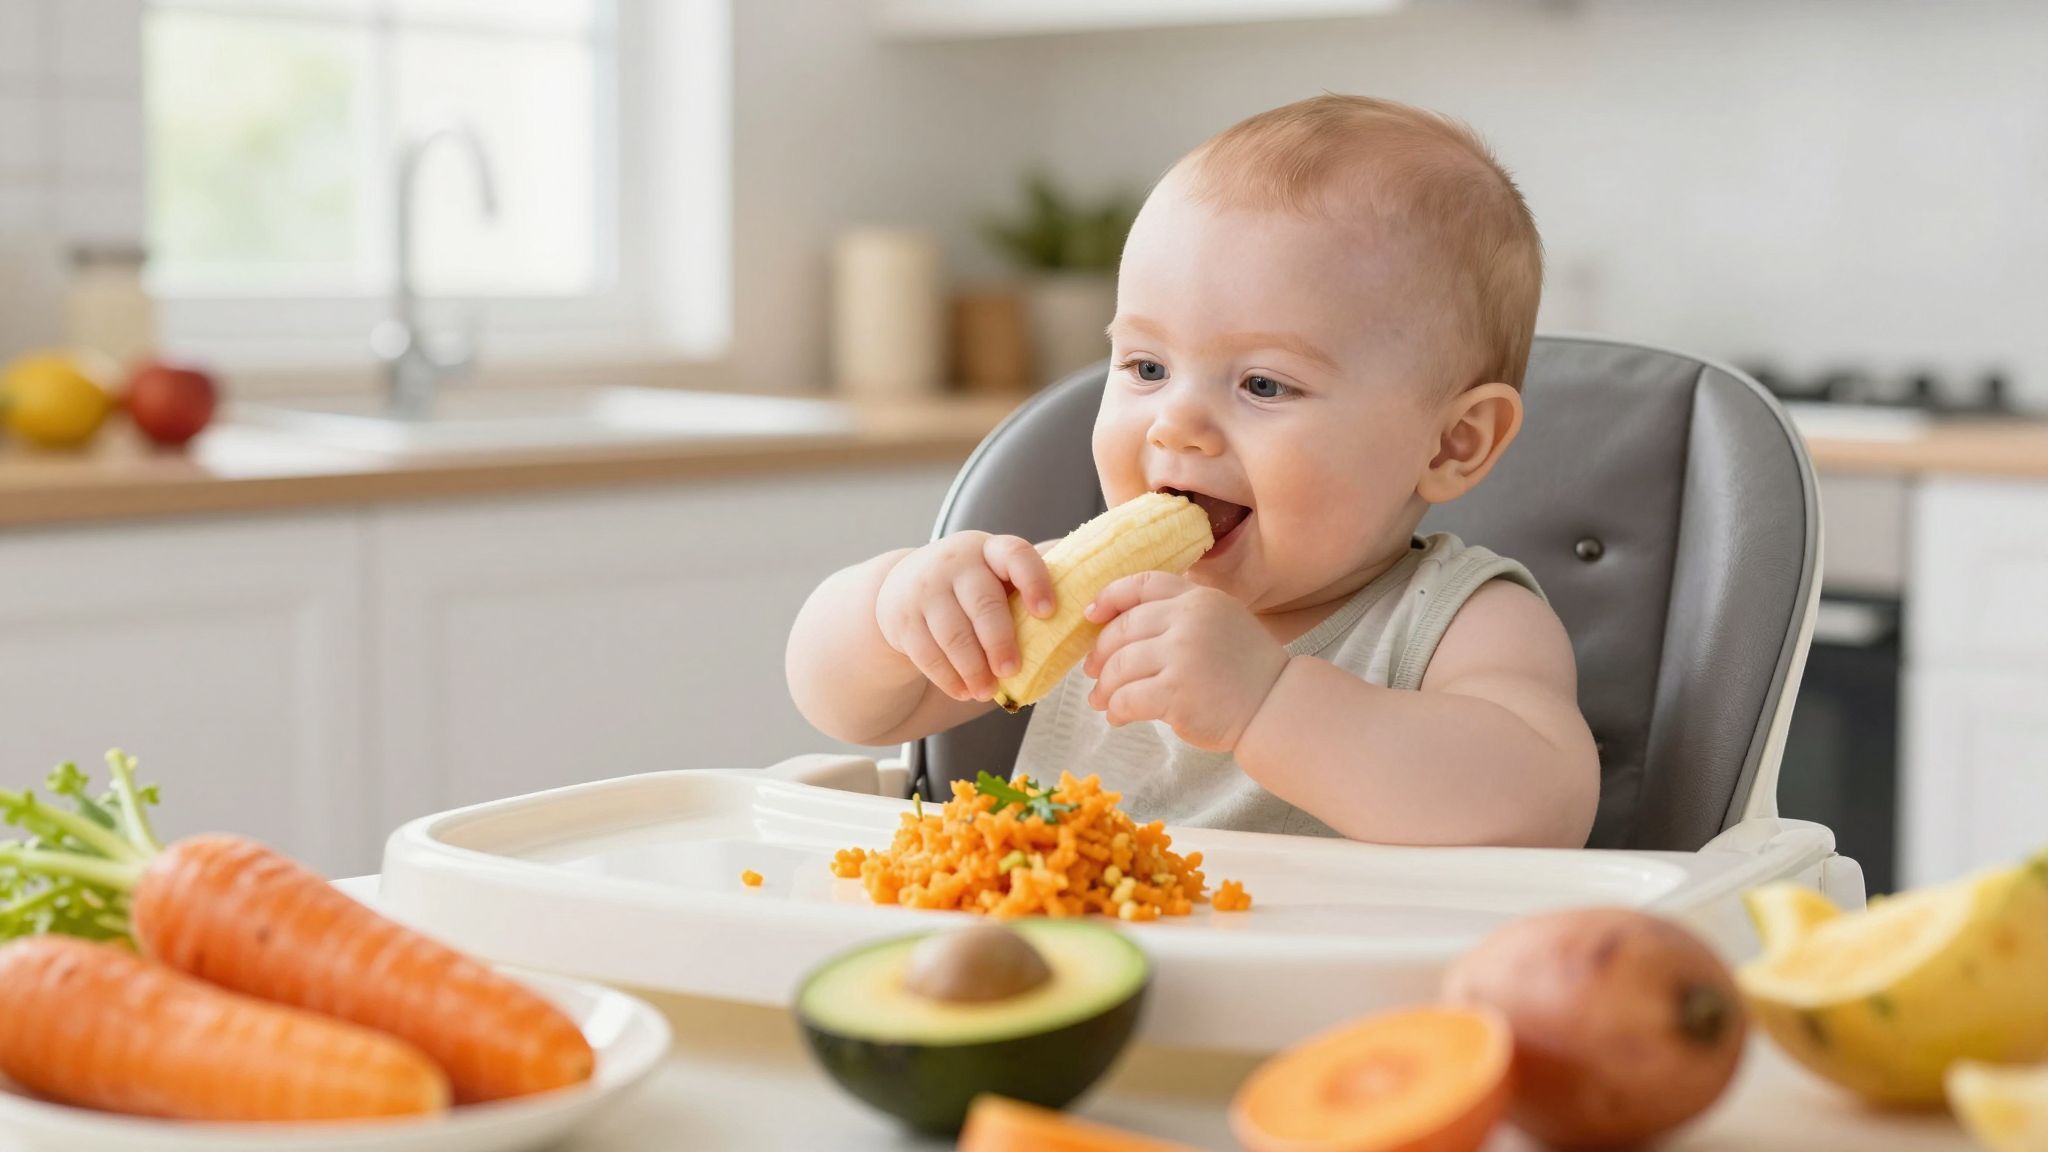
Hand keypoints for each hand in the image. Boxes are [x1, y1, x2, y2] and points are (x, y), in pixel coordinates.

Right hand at [876, 532, 1053, 701]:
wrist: (903, 587)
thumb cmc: (970, 587)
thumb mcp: (996, 574)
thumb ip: (1032, 586)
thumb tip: (1090, 610)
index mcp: (990, 550)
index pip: (1015, 555)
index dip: (1034, 582)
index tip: (1048, 612)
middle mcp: (956, 563)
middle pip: (982, 603)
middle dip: (999, 641)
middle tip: (1012, 670)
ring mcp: (925, 589)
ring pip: (952, 633)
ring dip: (973, 668)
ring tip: (987, 691)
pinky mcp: (903, 619)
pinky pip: (927, 653)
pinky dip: (948, 677)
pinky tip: (964, 691)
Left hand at [1081, 571, 1290, 750]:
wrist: (1275, 707)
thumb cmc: (1244, 670)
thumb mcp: (1219, 623)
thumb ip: (1179, 616)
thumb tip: (1117, 627)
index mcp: (1198, 598)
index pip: (1141, 584)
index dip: (1109, 597)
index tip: (1091, 615)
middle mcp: (1189, 619)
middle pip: (1122, 629)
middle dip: (1101, 653)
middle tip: (1094, 672)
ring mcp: (1182, 654)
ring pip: (1120, 666)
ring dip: (1105, 686)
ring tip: (1102, 700)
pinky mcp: (1176, 692)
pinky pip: (1127, 698)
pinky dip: (1116, 709)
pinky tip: (1117, 716)